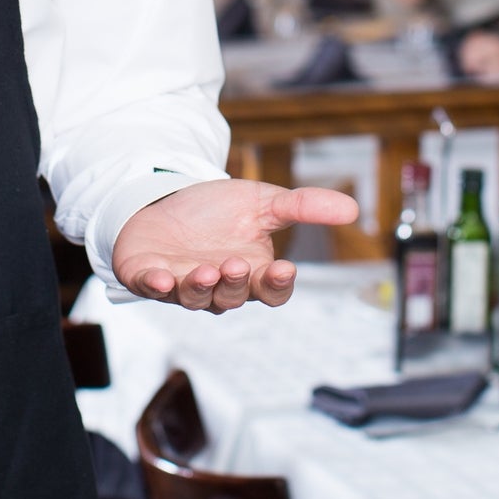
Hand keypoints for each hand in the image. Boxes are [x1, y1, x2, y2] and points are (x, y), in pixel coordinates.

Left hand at [114, 180, 359, 312]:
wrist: (167, 199)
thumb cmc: (217, 210)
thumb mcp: (264, 202)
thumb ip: (303, 207)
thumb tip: (352, 209)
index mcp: (251, 274)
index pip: (271, 291)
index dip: (278, 285)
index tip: (285, 269)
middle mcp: (218, 286)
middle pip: (233, 298)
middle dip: (236, 284)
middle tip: (237, 264)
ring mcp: (181, 285)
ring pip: (195, 298)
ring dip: (201, 288)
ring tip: (206, 270)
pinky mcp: (147, 275)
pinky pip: (151, 288)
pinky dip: (155, 285)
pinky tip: (162, 277)